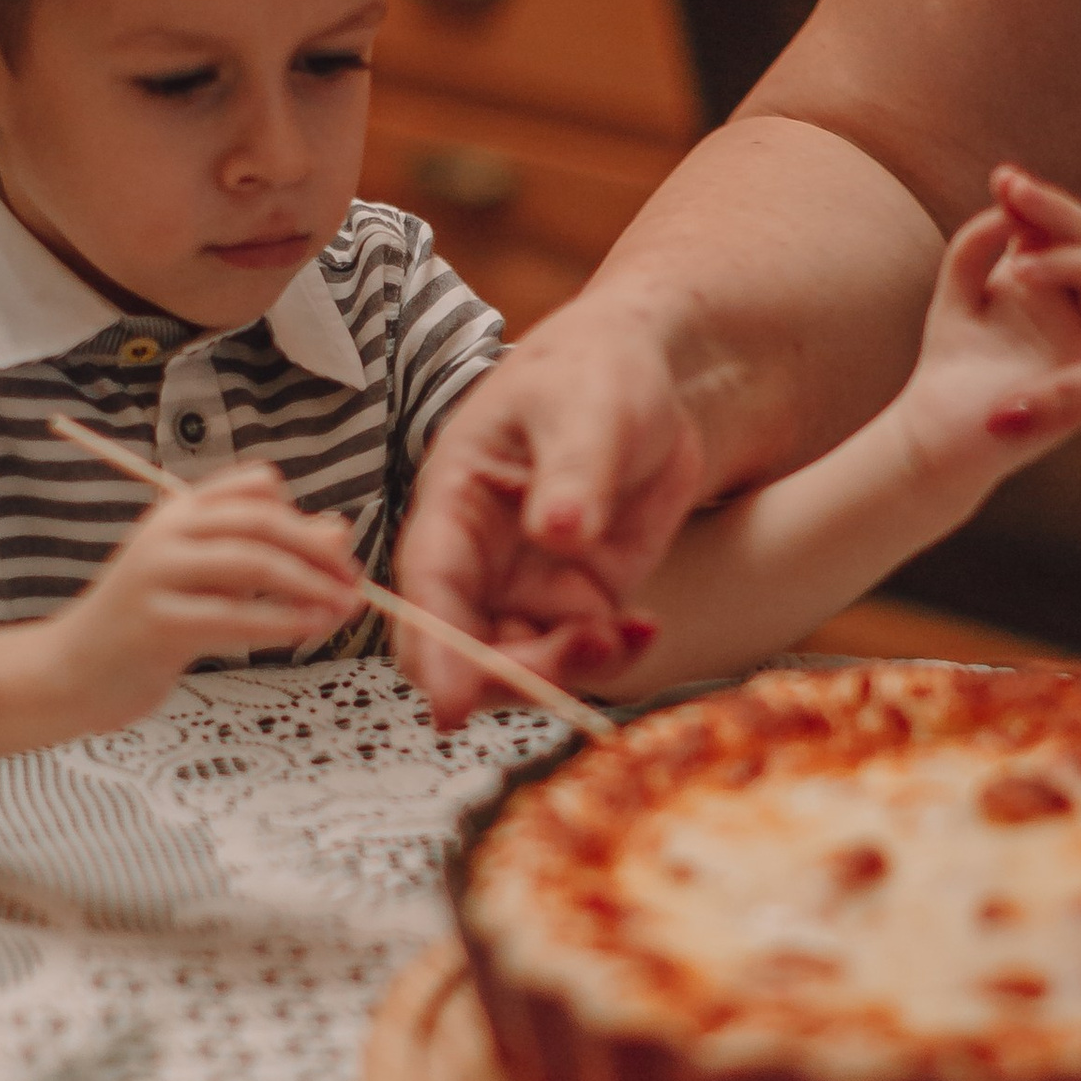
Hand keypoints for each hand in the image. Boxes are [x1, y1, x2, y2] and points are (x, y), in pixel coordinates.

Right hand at [42, 466, 363, 727]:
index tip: (332, 552)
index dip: (302, 513)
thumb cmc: (148, 624)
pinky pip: (234, 617)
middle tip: (353, 580)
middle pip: (261, 520)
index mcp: (179, 513)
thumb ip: (264, 553)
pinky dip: (281, 622)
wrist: (72, 672)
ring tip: (344, 608)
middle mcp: (167, 533)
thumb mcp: (208, 580)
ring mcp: (158, 576)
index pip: (254, 485)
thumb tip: (338, 531)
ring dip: (309, 584)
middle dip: (317, 549)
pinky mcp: (157, 624)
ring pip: (252, 562)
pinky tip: (309, 630)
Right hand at [392, 304, 707, 723]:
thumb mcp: (585, 409)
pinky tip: (646, 628)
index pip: (429, 588)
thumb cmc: (595, 372)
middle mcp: (480, 554)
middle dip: (514, 672)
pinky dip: (613, 655)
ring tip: (627, 632)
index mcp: (454, 501)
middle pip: (467, 645)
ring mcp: (529, 581)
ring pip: (525, 661)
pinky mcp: (581, 596)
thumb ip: (572, 471)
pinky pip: (584, 651)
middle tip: (585, 649)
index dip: (435, 651)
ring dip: (571, 668)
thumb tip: (558, 533)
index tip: (451, 707)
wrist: (651, 376)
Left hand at [898, 164, 1080, 478]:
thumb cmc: (953, 362)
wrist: (939, 434)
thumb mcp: (957, 292)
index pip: (1064, 224)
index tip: (1002, 179)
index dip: (1039, 198)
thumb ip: (974, 247)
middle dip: (1055, 215)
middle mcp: (1080, 301)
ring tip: (1020, 267)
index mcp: (1052, 275)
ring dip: (1074, 262)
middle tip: (1013, 202)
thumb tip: (1006, 211)